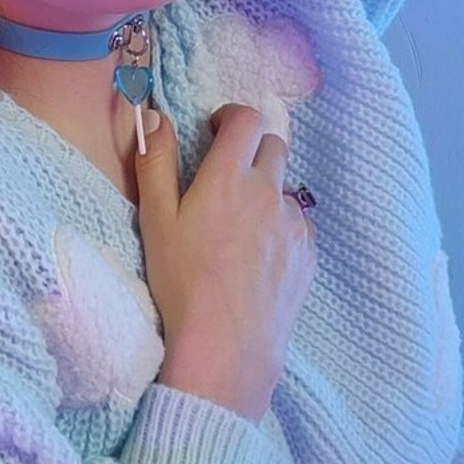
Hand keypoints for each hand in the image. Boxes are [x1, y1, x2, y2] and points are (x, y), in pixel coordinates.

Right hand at [134, 104, 315, 421]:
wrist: (226, 346)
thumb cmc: (182, 281)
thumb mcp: (156, 218)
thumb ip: (156, 162)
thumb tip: (155, 117)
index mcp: (230, 177)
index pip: (247, 119)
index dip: (231, 118)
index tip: (215, 132)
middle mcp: (269, 192)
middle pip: (274, 146)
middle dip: (251, 149)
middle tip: (225, 176)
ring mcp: (294, 225)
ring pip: (285, 189)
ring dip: (265, 192)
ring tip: (238, 227)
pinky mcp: (308, 256)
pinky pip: (297, 225)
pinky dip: (279, 228)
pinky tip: (255, 257)